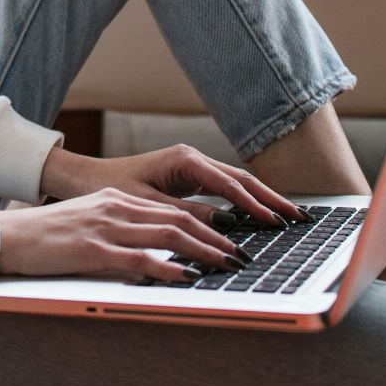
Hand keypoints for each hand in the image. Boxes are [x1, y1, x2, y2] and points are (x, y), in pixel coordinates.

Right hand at [0, 186, 254, 280]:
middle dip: (214, 238)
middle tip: (240, 255)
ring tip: (225, 264)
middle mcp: (115, 207)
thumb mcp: (88, 222)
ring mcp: (105, 227)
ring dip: (202, 251)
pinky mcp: (92, 249)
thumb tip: (153, 248)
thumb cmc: (45, 235)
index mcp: (116, 199)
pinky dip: (167, 266)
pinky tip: (186, 275)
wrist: (8, 236)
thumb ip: (119, 229)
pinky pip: (139, 257)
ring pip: (166, 235)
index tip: (228, 240)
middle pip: (177, 219)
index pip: (171, 210)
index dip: (205, 224)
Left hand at [40, 142, 306, 229]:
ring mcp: (193, 166)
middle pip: (242, 179)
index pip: (230, 185)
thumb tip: (225, 226)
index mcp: (184, 160)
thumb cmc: (110, 189)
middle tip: (299, 218)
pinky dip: (245, 202)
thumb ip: (186, 215)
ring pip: (236, 183)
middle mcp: (193, 158)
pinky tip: (261, 216)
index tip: (276, 222)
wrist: (86, 178)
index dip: (254, 205)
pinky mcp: (189, 177)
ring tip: (289, 218)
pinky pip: (225, 189)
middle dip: (271, 199)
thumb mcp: (148, 205)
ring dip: (262, 200)